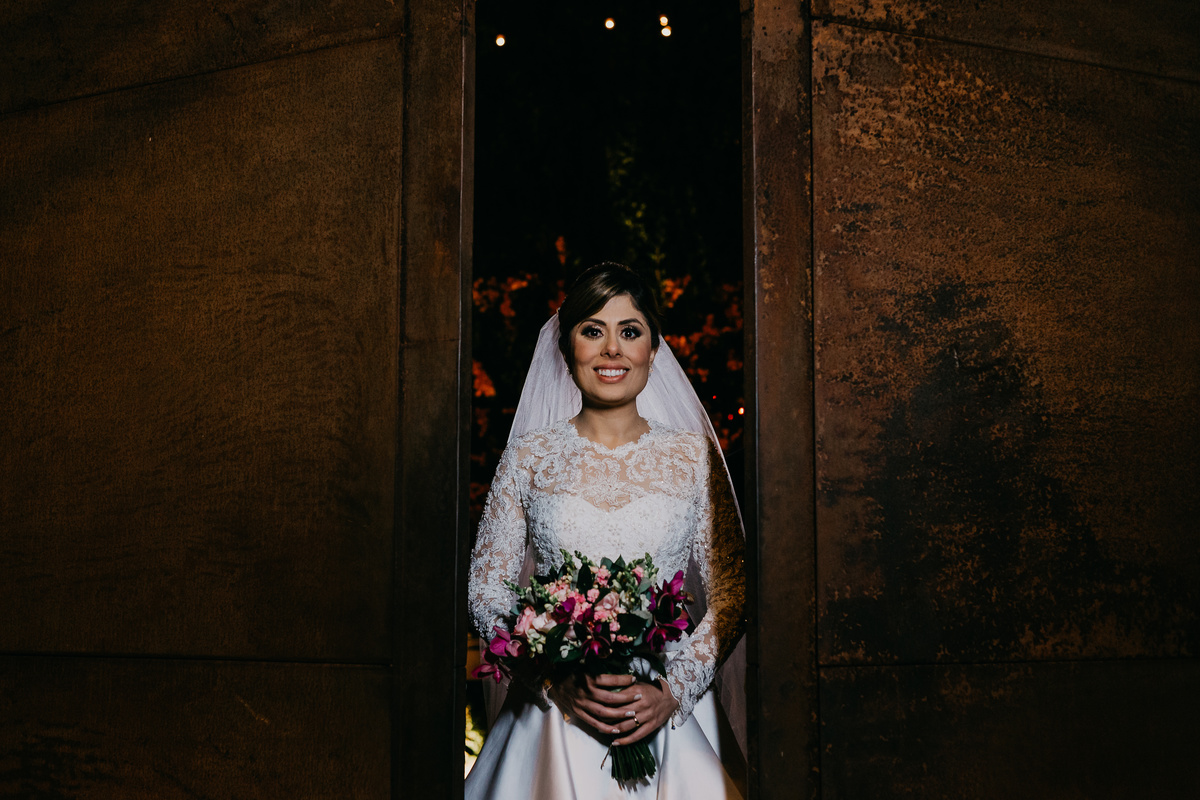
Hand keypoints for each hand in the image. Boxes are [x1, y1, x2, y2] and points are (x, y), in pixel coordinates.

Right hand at [547, 673, 677, 744]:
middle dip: (626, 698)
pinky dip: (606, 728)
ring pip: (604, 712)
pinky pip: (594, 723)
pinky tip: (617, 729)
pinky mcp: (579, 713)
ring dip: (619, 714)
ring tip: (633, 714)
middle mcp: (586, 692)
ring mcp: (582, 704)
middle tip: (639, 696)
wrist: (553, 682)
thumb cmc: (572, 672)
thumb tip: (618, 669)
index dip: (623, 680)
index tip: (634, 679)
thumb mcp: (584, 666)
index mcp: (588, 679)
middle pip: (610, 698)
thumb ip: (600, 670)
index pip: (610, 680)